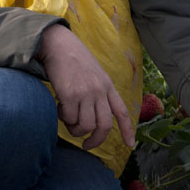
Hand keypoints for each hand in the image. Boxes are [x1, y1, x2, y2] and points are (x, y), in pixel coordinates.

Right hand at [36, 25, 134, 149]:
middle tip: (86, 145)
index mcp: (108, 86)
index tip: (130, 145)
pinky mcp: (70, 95)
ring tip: (67, 119)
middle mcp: (100, 91)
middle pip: (105, 126)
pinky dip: (63, 118)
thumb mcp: (95, 73)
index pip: (122, 111)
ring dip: (75, 129)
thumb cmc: (74, 60)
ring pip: (86, 126)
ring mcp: (86, 93)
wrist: (58, 45)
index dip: (128, 130)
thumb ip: (99, 91)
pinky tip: (60, 107)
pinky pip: (69, 119)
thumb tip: (94, 116)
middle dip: (96, 141)